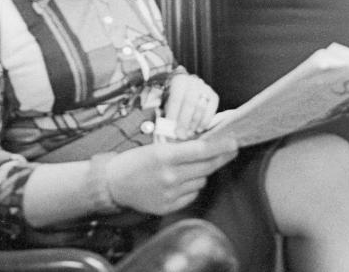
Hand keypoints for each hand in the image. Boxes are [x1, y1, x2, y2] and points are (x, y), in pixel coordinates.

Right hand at [105, 136, 237, 214]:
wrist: (114, 184)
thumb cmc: (135, 161)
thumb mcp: (157, 146)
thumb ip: (182, 147)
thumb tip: (209, 144)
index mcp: (165, 156)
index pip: (202, 151)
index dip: (221, 146)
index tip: (234, 141)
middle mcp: (169, 176)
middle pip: (207, 166)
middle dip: (222, 157)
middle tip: (232, 149)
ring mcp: (169, 194)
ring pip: (201, 181)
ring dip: (202, 172)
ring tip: (189, 167)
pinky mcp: (168, 207)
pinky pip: (192, 194)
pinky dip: (191, 186)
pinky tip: (181, 180)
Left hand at [163, 74, 218, 138]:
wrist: (189, 90)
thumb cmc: (176, 100)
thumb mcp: (168, 102)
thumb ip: (166, 113)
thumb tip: (166, 127)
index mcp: (179, 81)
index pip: (176, 99)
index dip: (173, 114)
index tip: (171, 127)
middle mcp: (193, 82)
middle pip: (189, 102)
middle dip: (184, 120)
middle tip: (180, 134)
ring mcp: (205, 89)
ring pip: (201, 107)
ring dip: (194, 123)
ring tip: (188, 133)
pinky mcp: (214, 97)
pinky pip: (211, 110)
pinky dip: (205, 121)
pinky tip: (199, 129)